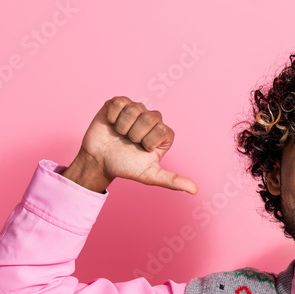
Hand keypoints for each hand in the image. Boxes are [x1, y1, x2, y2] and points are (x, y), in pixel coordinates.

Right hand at [63, 96, 196, 193]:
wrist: (99, 160)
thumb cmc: (126, 166)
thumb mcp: (149, 175)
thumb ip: (172, 180)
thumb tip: (194, 190)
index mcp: (164, 134)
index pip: (162, 130)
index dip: (148, 141)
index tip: (142, 149)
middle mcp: (153, 119)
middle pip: (149, 117)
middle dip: (135, 134)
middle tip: (130, 142)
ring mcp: (137, 109)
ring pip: (134, 109)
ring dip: (123, 126)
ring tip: (121, 134)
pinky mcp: (120, 103)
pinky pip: (119, 102)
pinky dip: (113, 116)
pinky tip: (113, 124)